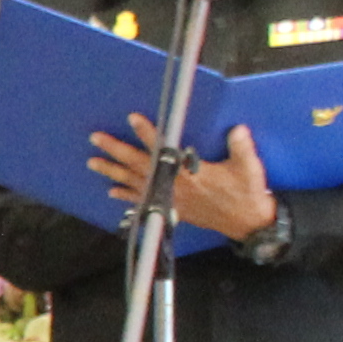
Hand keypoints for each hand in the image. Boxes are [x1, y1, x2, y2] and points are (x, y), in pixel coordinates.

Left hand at [91, 118, 278, 243]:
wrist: (247, 222)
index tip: (132, 119)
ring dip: (113, 172)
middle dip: (116, 150)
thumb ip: (242, 147)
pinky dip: (126, 196)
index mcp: (189, 173)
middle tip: (96, 138)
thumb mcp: (249, 168)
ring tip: (93, 162)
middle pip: (139, 165)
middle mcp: (174, 186)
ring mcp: (170, 199)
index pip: (163, 148)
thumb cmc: (248, 193)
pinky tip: (111, 191)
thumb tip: (238, 130)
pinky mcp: (171, 209)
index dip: (147, 133)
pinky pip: (142, 201)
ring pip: (135, 183)